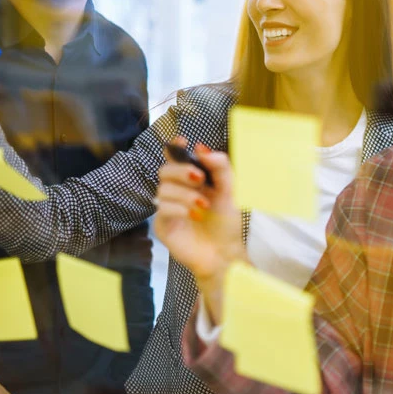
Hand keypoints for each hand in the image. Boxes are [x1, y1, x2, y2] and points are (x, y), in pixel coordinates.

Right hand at [155, 139, 248, 317]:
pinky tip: (193, 215)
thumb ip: (220, 167)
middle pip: (165, 170)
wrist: (225, 253)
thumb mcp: (229, 191)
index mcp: (191, 180)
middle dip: (181, 171)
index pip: (175, 158)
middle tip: (199, 178)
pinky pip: (162, 209)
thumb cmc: (226, 223)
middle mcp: (176, 191)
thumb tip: (201, 148)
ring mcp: (167, 208)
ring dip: (185, 194)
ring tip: (204, 205)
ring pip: (163, 189)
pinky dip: (179, 208)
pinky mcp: (163, 226)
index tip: (183, 140)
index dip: (175, 147)